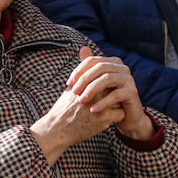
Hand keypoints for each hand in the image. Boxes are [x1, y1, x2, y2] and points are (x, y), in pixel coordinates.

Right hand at [29, 48, 122, 163]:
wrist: (57, 130)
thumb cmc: (65, 107)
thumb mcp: (73, 84)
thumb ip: (83, 68)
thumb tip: (85, 47)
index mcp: (88, 83)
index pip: (109, 78)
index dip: (105, 87)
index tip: (96, 94)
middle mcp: (94, 92)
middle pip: (115, 89)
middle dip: (110, 96)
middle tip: (99, 104)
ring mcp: (100, 105)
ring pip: (119, 101)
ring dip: (113, 106)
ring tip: (99, 111)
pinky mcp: (104, 119)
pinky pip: (120, 114)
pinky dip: (114, 118)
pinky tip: (103, 120)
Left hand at [65, 47, 151, 139]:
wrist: (125, 116)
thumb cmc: (108, 98)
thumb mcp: (96, 84)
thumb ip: (89, 68)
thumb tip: (83, 48)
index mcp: (113, 62)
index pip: (93, 60)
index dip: (79, 71)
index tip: (68, 84)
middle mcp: (122, 67)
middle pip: (100, 67)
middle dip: (84, 79)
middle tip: (74, 92)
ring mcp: (128, 78)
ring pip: (107, 79)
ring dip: (92, 89)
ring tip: (81, 101)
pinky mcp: (132, 91)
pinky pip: (115, 95)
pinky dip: (102, 102)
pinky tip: (92, 110)